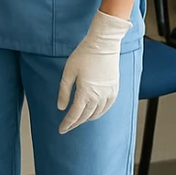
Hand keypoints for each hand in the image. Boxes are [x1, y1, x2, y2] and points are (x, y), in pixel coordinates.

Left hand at [57, 10, 131, 132]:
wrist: (104, 44)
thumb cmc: (84, 55)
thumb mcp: (68, 72)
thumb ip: (64, 91)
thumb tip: (61, 107)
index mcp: (85, 93)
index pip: (75, 115)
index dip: (67, 124)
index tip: (61, 130)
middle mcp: (98, 97)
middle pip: (85, 116)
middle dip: (75, 123)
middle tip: (67, 127)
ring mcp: (108, 94)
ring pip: (97, 114)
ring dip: (86, 119)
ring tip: (78, 120)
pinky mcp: (114, 90)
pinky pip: (106, 108)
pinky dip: (99, 113)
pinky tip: (93, 113)